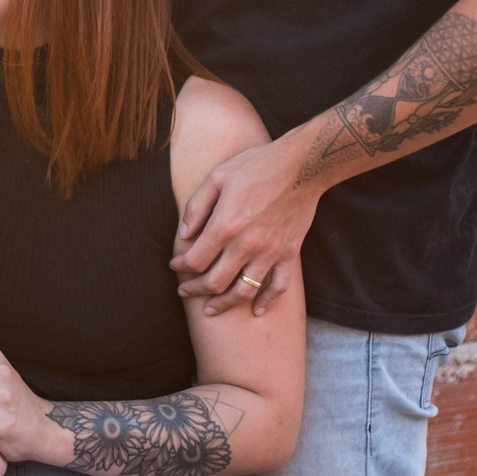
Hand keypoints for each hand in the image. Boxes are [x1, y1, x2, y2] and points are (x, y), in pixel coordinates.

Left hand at [170, 135, 320, 316]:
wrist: (301, 165)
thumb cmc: (256, 166)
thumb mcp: (217, 177)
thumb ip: (197, 207)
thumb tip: (184, 234)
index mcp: (225, 225)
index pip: (195, 260)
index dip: (181, 267)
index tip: (175, 266)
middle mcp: (246, 245)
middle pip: (215, 282)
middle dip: (195, 290)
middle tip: (185, 291)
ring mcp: (269, 252)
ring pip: (243, 291)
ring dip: (224, 304)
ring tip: (211, 309)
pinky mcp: (289, 254)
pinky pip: (278, 287)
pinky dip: (266, 302)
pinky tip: (255, 310)